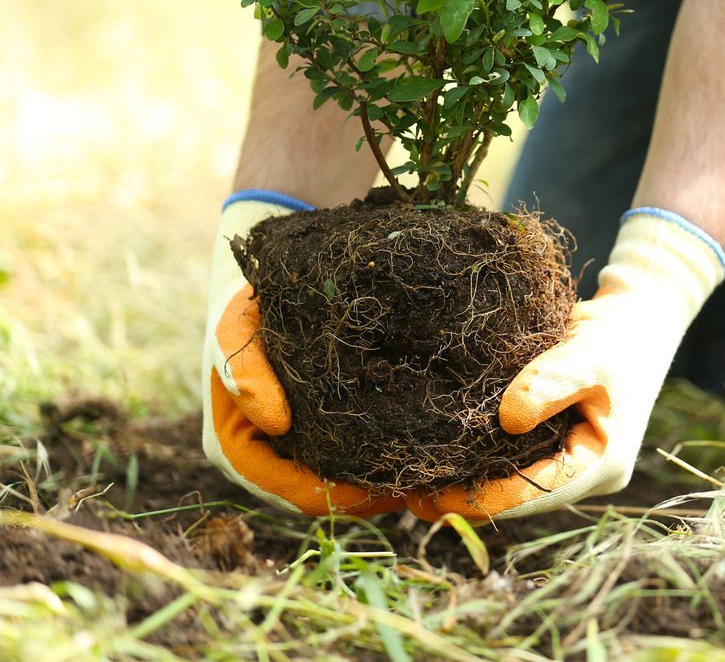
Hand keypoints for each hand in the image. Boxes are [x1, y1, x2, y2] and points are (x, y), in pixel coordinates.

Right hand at [201, 195, 403, 515]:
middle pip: (327, 494)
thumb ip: (245, 367)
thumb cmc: (247, 304)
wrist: (267, 280)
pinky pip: (357, 453)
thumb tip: (274, 421)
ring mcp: (296, 446)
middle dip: (372, 494)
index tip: (386, 488)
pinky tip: (426, 441)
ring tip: (434, 469)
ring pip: (345, 479)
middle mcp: (268, 456)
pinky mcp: (323, 427)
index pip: (295, 493)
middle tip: (426, 483)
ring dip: (384, 478)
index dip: (340, 499)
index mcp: (237, 446)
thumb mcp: (236, 326)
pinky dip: (387, 452)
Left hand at [405, 209, 724, 521]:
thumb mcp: (589, 354)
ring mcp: (572, 458)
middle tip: (409, 495)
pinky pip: (515, 459)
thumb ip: (551, 383)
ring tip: (414, 482)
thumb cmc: (619, 334)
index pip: (537, 493)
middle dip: (469, 497)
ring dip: (471, 482)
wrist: (638, 315)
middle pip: (522, 497)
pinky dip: (480, 460)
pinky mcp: (556, 441)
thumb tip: (506, 419)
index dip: (485, 499)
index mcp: (603, 463)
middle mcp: (587, 471)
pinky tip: (440, 455)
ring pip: (515, 481)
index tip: (434, 497)